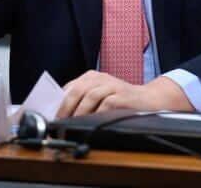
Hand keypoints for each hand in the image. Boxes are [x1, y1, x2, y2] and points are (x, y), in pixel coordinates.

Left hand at [57, 71, 192, 117]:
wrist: (149, 99)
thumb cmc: (121, 100)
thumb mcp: (100, 96)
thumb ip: (83, 100)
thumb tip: (61, 114)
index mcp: (92, 77)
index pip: (70, 87)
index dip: (59, 102)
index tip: (52, 116)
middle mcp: (101, 78)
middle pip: (77, 90)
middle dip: (66, 108)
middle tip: (60, 122)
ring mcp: (113, 86)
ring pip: (90, 96)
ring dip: (80, 111)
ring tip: (73, 123)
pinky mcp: (123, 96)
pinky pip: (107, 104)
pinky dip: (98, 113)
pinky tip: (93, 122)